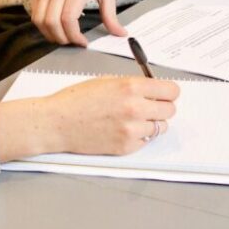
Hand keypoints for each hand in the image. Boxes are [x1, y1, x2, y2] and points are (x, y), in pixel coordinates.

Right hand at [0, 77, 179, 161]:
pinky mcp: (126, 147)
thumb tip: (153, 89)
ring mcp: (131, 130)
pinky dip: (140, 137)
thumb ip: (133, 85)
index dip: (168, 92)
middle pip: (170, 110)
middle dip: (161, 107)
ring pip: (161, 127)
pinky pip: (146, 141)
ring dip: (152, 123)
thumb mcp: (107, 81)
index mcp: (131, 87)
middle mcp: (135, 108)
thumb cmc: (76, 100)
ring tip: (134, 119)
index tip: (164, 94)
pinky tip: (123, 130)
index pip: (171, 91)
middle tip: (149, 107)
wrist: (57, 123)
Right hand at [31, 0, 127, 45]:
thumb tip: (120, 33)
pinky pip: (35, 14)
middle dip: (62, 39)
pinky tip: (55, 28)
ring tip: (63, 37)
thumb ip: (111, 14)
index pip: (68, 18)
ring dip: (50, 35)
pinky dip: (43, 26)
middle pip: (52, 22)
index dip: (74, 36)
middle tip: (73, 41)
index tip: (83, 42)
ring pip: (40, 20)